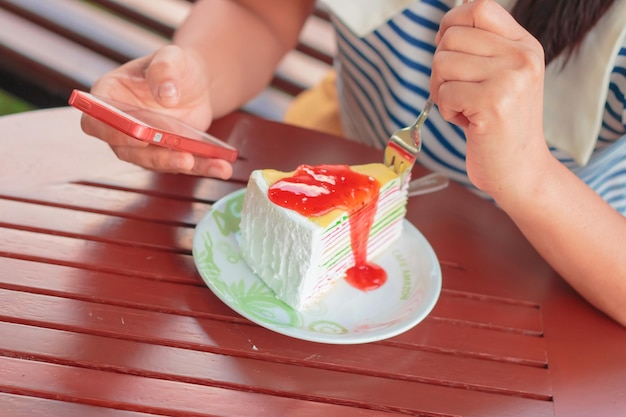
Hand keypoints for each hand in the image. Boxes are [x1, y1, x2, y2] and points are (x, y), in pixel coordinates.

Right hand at [81, 45, 232, 178]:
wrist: (195, 82)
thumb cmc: (174, 66)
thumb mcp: (171, 57)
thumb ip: (165, 69)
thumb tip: (166, 94)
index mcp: (109, 98)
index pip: (96, 121)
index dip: (112, 131)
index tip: (138, 135)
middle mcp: (122, 126)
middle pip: (128, 150)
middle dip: (156, 156)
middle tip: (183, 158)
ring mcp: (144, 144)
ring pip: (156, 162)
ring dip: (182, 166)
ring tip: (210, 165)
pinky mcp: (167, 154)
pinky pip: (182, 165)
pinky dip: (203, 168)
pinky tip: (222, 168)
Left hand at [431, 0, 549, 199]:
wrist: (520, 169)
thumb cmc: (500, 125)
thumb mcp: (501, 77)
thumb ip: (481, 50)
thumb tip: (445, 27)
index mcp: (524, 46)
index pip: (479, 8)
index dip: (452, 22)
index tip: (447, 47)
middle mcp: (522, 57)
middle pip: (452, 37)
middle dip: (440, 66)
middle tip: (455, 91)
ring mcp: (510, 80)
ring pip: (442, 63)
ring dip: (441, 90)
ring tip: (463, 108)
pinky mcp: (493, 104)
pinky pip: (443, 93)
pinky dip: (445, 110)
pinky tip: (466, 122)